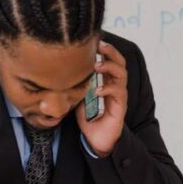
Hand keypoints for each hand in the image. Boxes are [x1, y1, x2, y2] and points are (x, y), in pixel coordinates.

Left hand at [76, 41, 127, 156]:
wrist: (97, 142)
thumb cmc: (89, 121)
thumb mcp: (78, 100)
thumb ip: (75, 88)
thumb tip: (60, 77)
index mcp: (106, 82)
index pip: (109, 60)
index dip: (103, 50)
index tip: (92, 41)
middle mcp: (115, 86)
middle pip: (119, 62)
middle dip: (110, 51)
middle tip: (100, 45)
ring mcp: (119, 96)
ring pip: (122, 74)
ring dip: (109, 67)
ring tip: (97, 66)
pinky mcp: (120, 108)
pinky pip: (118, 93)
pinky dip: (108, 89)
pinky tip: (98, 90)